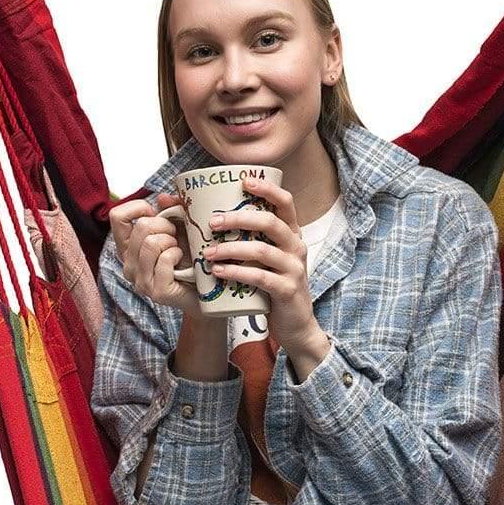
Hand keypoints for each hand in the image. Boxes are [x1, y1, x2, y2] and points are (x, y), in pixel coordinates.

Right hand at [108, 191, 202, 318]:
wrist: (206, 291)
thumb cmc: (190, 259)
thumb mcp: (180, 230)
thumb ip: (171, 211)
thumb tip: (162, 197)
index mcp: (128, 247)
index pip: (117, 217)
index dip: (137, 208)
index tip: (155, 213)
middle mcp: (128, 264)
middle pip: (141, 227)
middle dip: (165, 226)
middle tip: (176, 236)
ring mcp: (140, 280)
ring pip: (151, 243)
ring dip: (172, 242)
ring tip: (179, 249)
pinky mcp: (157, 292)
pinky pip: (165, 259)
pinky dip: (178, 254)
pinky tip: (183, 261)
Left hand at [201, 174, 329, 364]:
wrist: (294, 324)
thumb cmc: (271, 284)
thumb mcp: (262, 258)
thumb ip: (244, 238)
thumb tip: (207, 215)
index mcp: (291, 233)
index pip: (285, 202)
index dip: (267, 188)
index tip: (243, 180)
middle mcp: (296, 246)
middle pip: (271, 222)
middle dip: (239, 218)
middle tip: (212, 222)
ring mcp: (294, 268)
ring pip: (262, 250)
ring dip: (231, 249)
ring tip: (207, 253)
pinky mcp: (287, 290)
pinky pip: (260, 277)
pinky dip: (236, 273)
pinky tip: (218, 272)